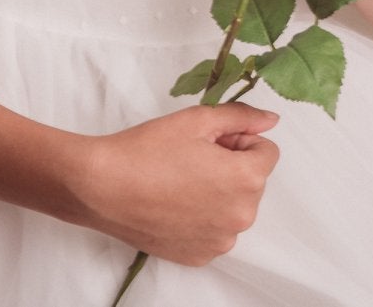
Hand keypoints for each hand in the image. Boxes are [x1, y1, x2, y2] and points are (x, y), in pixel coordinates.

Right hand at [72, 102, 281, 265]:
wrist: (102, 187)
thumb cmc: (147, 150)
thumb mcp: (198, 120)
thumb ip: (241, 118)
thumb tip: (271, 120)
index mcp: (246, 179)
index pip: (266, 151)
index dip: (238, 139)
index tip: (210, 141)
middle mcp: (241, 216)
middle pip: (252, 181)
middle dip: (230, 166)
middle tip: (191, 158)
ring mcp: (220, 240)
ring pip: (233, 206)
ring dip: (218, 192)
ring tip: (179, 181)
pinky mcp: (200, 255)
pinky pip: (214, 230)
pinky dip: (202, 217)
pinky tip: (173, 203)